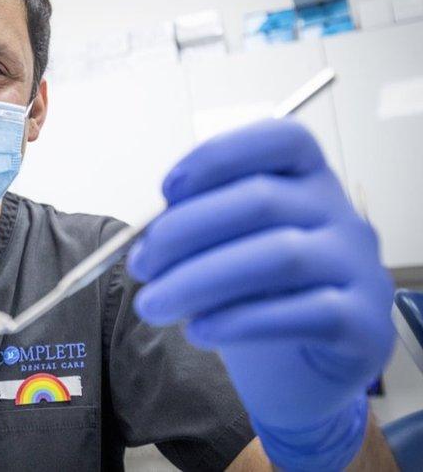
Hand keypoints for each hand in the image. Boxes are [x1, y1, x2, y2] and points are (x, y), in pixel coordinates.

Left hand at [127, 119, 394, 469]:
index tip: (165, 191)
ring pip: (280, 257)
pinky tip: (199, 331)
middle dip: (186, 231)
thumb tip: (148, 240)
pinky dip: (240, 321)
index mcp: (308, 179)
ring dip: (200, 280)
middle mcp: (341, 215)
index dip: (219, 157)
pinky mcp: (364, 323)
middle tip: (140, 266)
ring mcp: (359, 268)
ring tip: (152, 305)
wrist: (300, 365)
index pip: (280, 140)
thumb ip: (199, 229)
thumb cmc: (255, 290)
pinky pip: (302, 313)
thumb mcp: (226, 247)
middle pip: (264, 201)